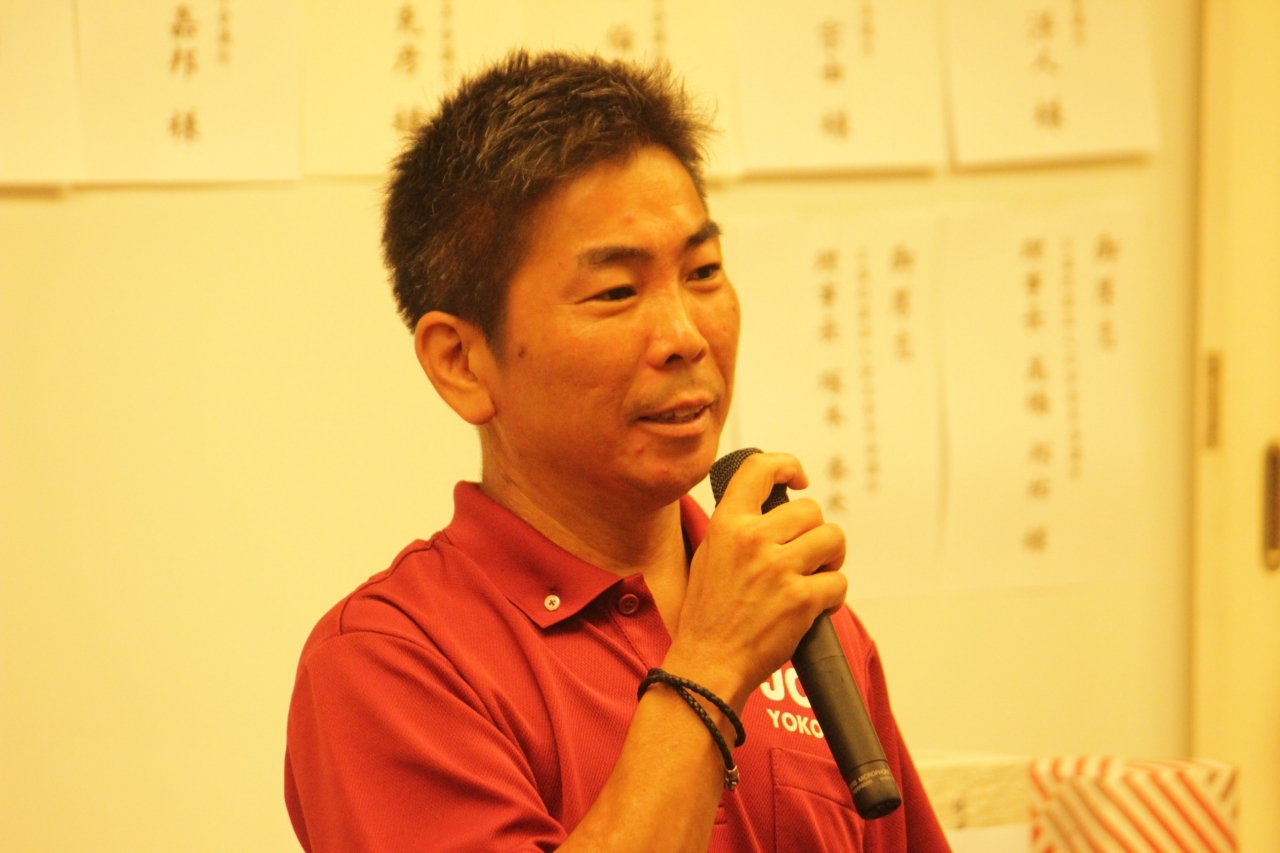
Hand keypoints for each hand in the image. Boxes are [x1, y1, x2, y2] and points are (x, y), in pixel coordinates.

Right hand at [664, 452, 847, 710]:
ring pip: (833, 539)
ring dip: (831, 559)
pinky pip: (838, 582)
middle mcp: (753, 539)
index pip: (760, 469)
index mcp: (727, 524)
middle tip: (807, 556)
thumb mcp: (709, 555)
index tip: (799, 480)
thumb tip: (774, 510)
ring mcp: (779, 568)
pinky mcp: (801, 598)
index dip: (787, 466)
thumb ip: (738, 527)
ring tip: (816, 576)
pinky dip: (832, 597)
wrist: (708, 664)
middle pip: (811, 511)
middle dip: (816, 533)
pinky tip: (813, 608)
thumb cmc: (708, 615)